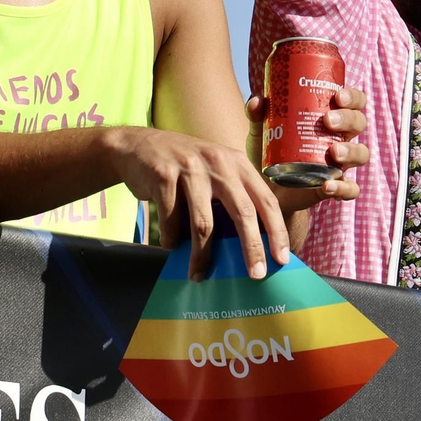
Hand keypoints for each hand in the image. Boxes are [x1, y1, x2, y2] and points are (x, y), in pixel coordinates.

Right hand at [107, 129, 291, 281]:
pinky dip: (171, 239)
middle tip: (256, 274)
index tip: (281, 258)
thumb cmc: (184, 166)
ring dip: (202, 255)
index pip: (266, 199)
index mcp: (237, 163)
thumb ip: (234, 195)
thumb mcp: (215, 170)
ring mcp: (190, 168)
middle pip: (243, 211)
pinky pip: (171, 219)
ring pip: (204, 222)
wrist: (138, 145)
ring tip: (198, 275)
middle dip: (252, 247)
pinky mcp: (163, 176)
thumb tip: (251, 242)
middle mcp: (218, 162)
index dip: (276, 230)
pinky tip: (170, 247)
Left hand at [244, 86, 369, 212]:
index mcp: (329, 118)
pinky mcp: (334, 187)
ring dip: (351, 151)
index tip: (337, 96)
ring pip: (361, 154)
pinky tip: (327, 185)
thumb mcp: (261, 133)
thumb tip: (256, 101)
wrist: (264, 189)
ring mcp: (339, 164)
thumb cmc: (269, 152)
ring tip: (334, 152)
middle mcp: (340, 138)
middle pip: (359, 123)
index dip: (352, 97)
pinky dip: (343, 188)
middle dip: (348, 119)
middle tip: (328, 121)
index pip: (353, 101)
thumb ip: (258, 116)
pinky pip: (350, 189)